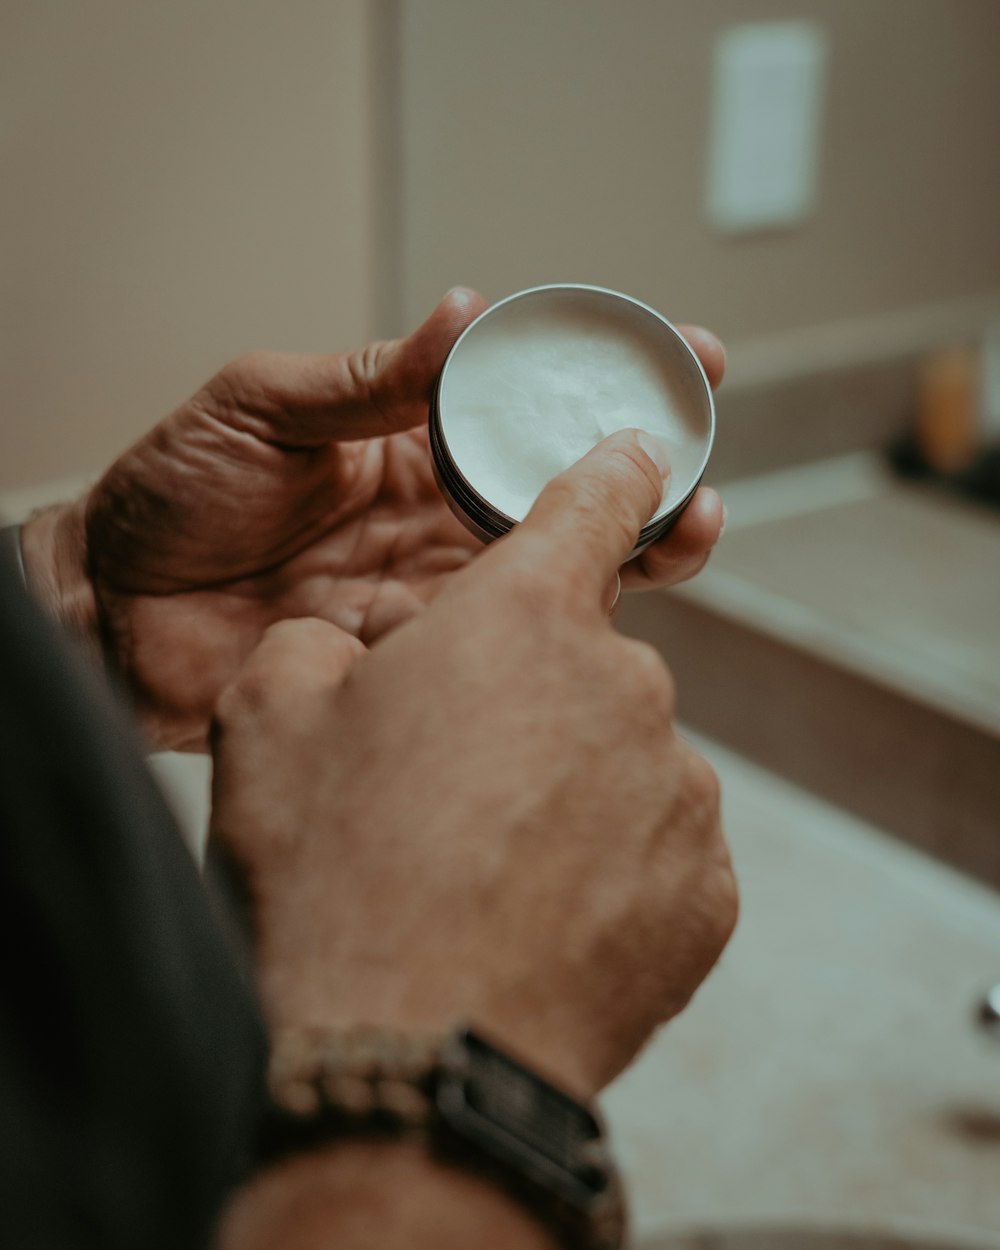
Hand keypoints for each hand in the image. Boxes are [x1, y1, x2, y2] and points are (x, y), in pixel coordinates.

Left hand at [22, 291, 725, 751]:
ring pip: (559, 575)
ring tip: (696, 528)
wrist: (116, 612)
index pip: (530, 406)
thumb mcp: (262, 406)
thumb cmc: (173, 495)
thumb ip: (365, 377)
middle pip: (569, 497)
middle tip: (709, 457)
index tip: (689, 355)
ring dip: (635, 553)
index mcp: (411, 444)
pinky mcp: (421, 660)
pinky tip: (609, 616)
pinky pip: (505, 647)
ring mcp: (436, 591)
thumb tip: (463, 310)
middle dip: (652, 476)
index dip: (609, 383)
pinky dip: (563, 631)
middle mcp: (438, 518)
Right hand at [210, 428, 737, 1097]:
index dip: (612, 473)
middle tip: (445, 781)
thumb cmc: (335, 873)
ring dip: (564, 790)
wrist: (409, 1056)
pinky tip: (533, 919)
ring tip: (479, 870)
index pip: (591, 504)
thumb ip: (320, 640)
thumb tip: (348, 646)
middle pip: (583, 663)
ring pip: (620, 761)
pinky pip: (655, 850)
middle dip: (526, 697)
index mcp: (525, 617)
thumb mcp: (266, 717)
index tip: (640, 456)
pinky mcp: (708, 892)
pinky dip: (605, 870)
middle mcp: (626, 687)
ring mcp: (680, 793)